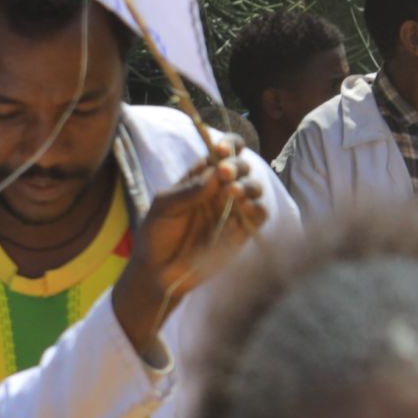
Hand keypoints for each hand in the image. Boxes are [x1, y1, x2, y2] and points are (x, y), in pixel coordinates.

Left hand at [109, 156, 269, 356]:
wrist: (160, 271)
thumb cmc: (157, 234)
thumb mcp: (164, 207)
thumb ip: (188, 190)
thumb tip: (217, 173)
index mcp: (201, 177)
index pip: (223, 152)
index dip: (229, 146)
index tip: (222, 151)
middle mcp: (221, 190)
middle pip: (243, 167)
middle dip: (238, 166)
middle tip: (225, 173)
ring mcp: (234, 210)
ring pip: (255, 188)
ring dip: (249, 186)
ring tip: (233, 193)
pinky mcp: (243, 232)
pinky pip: (260, 215)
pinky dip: (255, 209)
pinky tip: (242, 210)